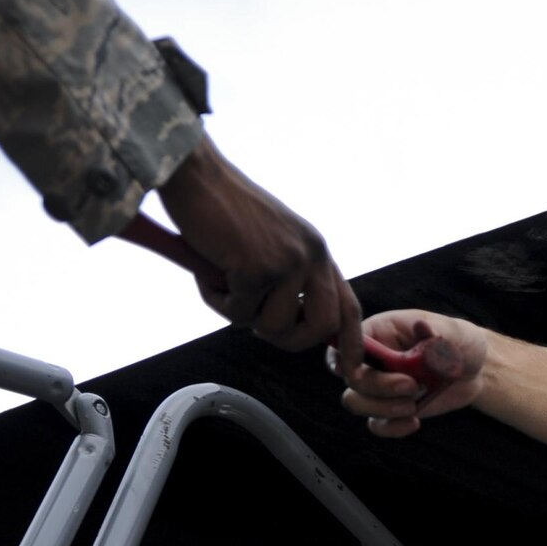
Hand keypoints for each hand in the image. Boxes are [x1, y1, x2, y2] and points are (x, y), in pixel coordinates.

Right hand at [155, 135, 362, 365]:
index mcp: (317, 250)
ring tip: (222, 279)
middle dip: (289, 340)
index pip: (347, 306)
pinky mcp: (258, 268)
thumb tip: (290, 326)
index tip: (350, 371)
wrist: (195, 174)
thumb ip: (288, 279)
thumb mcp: (270, 243)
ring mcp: (287, 262)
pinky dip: (215, 299)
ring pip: (273, 326)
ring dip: (240, 314)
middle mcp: (311, 255)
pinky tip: (206, 269)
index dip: (351, 343)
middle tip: (256, 325)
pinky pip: (238, 313)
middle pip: (320, 326)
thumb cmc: (222, 208)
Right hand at [332, 310, 487, 437]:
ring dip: (381, 408)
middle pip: (350, 376)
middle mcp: (372, 358)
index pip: (347, 340)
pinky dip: (391, 427)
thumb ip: (437, 333)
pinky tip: (415, 421)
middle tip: (411, 385)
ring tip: (414, 404)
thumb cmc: (460, 340)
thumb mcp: (454, 332)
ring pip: (355, 401)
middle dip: (378, 386)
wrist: (474, 370)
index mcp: (379, 331)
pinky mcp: (390, 408)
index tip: (361, 367)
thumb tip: (420, 326)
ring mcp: (379, 385)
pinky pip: (376, 425)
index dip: (344, 355)